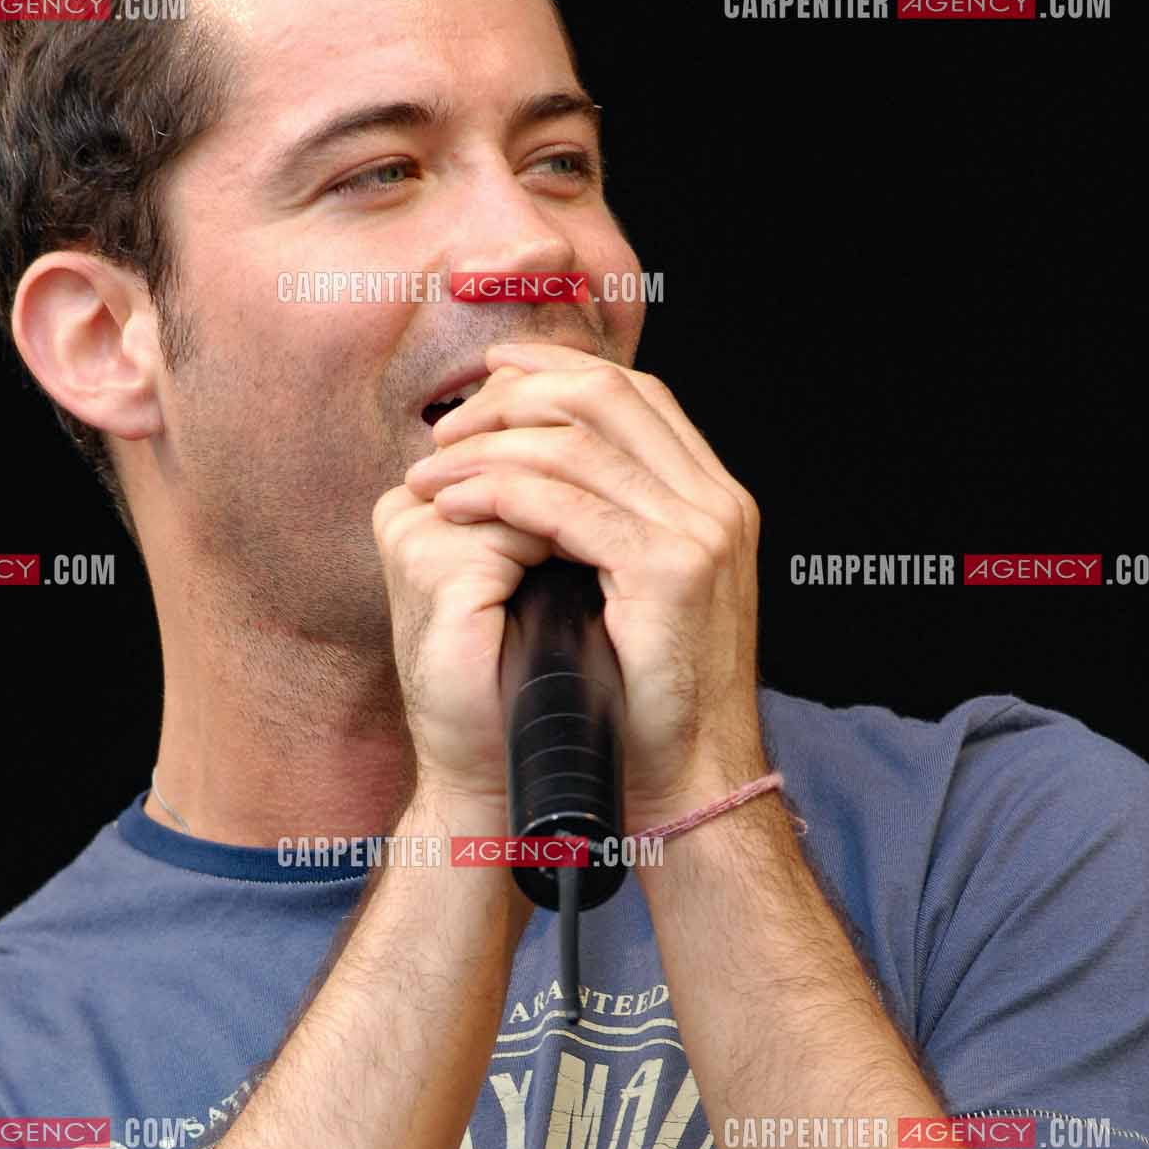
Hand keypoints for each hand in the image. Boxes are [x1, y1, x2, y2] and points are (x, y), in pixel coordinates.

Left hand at [379, 340, 767, 829]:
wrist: (686, 779)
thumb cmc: (648, 703)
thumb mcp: (638, 597)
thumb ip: (612, 529)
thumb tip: (541, 476)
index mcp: (713, 500)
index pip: (636, 393)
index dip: (559, 369)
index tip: (492, 372)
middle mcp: (717, 503)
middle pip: (607, 397)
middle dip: (516, 397)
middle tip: (449, 428)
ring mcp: (698, 533)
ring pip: (578, 443)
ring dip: (489, 447)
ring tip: (431, 472)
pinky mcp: (667, 570)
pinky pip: (564, 505)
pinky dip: (498, 494)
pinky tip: (454, 507)